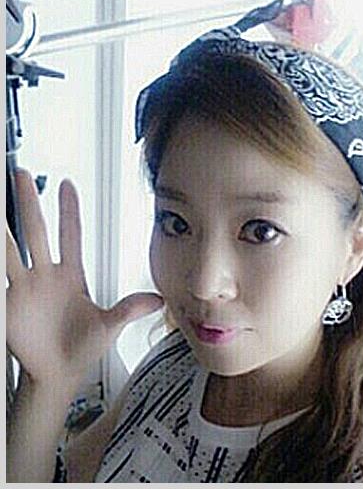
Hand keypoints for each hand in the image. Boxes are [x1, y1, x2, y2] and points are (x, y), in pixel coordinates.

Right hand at [6, 169, 163, 394]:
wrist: (59, 376)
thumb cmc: (82, 350)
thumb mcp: (110, 326)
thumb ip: (130, 309)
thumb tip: (158, 299)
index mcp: (71, 276)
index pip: (70, 235)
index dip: (69, 210)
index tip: (67, 185)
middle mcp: (46, 276)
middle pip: (37, 231)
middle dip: (30, 203)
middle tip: (21, 175)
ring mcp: (26, 287)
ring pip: (12, 248)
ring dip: (4, 226)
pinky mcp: (10, 302)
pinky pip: (0, 275)